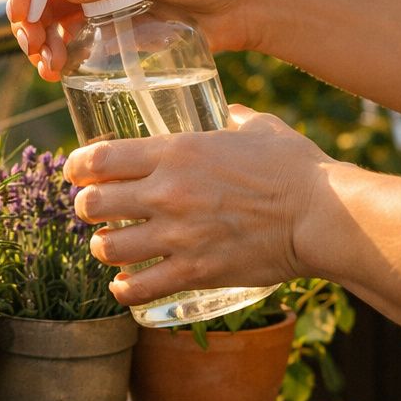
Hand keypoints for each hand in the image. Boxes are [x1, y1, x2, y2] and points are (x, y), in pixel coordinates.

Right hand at [6, 0, 264, 80]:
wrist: (246, 4)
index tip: (24, 12)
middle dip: (29, 20)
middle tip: (33, 46)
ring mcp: (101, 1)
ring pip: (51, 20)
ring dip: (40, 43)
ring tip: (48, 66)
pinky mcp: (112, 31)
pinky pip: (74, 42)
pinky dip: (59, 56)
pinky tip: (57, 71)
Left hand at [63, 106, 341, 306]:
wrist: (324, 215)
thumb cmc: (296, 168)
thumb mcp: (258, 127)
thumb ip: (233, 118)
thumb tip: (227, 111)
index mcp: (175, 152)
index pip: (98, 159)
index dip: (76, 167)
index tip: (76, 172)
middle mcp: (167, 192)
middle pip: (91, 205)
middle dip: (86, 209)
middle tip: (96, 212)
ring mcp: (178, 235)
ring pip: (106, 248)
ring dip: (103, 249)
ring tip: (113, 247)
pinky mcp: (194, 272)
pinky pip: (137, 288)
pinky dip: (124, 290)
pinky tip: (126, 285)